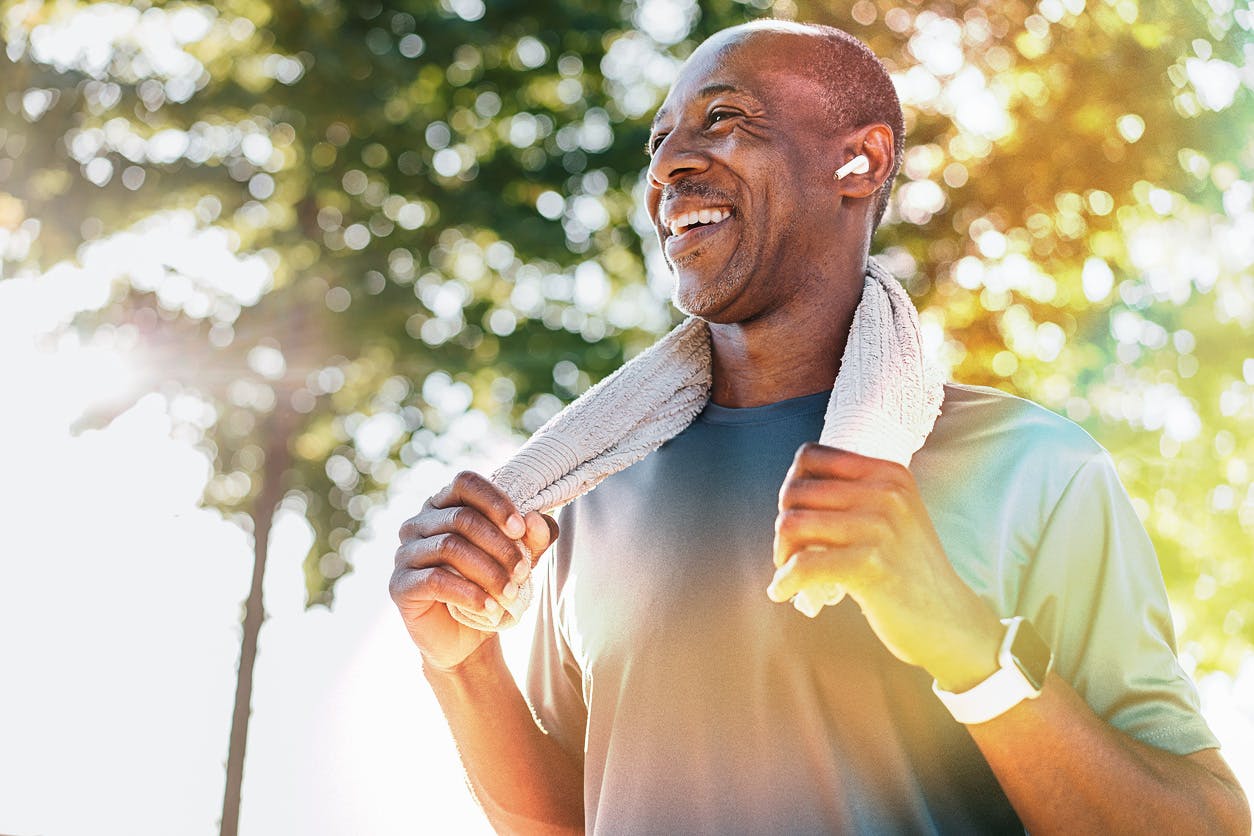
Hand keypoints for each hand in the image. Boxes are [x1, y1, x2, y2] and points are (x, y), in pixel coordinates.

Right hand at [390, 471, 558, 671]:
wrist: (466, 637)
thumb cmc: (491, 586)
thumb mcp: (519, 559)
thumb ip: (533, 537)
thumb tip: (535, 519)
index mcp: (444, 505)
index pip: (465, 483)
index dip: (494, 501)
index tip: (520, 529)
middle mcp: (418, 523)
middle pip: (462, 518)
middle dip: (499, 545)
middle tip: (523, 572)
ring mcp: (405, 553)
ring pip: (450, 547)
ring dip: (488, 571)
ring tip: (510, 594)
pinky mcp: (399, 585)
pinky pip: (435, 581)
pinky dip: (469, 594)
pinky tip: (491, 608)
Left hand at [767, 443, 1002, 690]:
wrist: (949, 620)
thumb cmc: (908, 571)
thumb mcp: (894, 517)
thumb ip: (855, 496)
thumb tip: (791, 491)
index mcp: (888, 474)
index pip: (811, 456)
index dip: (792, 487)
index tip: (796, 516)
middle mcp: (885, 493)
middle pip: (795, 491)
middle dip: (782, 526)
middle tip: (790, 554)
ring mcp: (879, 528)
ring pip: (792, 523)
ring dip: (781, 553)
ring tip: (788, 572)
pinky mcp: (869, 565)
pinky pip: (802, 564)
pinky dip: (784, 581)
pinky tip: (783, 592)